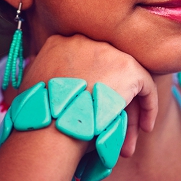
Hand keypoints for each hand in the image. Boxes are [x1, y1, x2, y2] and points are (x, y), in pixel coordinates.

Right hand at [15, 34, 158, 157]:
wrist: (53, 122)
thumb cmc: (38, 113)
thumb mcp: (32, 84)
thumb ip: (42, 73)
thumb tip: (42, 75)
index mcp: (59, 42)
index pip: (84, 60)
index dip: (91, 86)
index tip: (90, 106)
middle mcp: (85, 40)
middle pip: (107, 70)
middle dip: (110, 100)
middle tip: (111, 126)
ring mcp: (108, 51)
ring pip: (126, 80)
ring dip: (129, 110)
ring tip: (128, 140)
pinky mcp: (129, 67)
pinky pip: (146, 86)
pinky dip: (148, 106)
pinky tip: (145, 128)